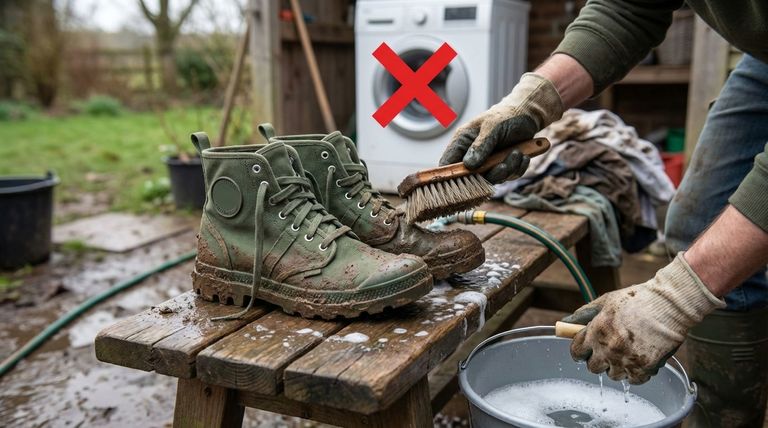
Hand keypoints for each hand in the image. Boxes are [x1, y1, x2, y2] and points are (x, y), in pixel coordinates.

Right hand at [439, 73, 562, 182]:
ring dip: (507, 169)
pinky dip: (517, 168)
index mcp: (462, 143)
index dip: (453, 176)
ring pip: (492, 179)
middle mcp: (472, 155)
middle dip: (491, 174)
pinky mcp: (501, 167)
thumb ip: (480, 145)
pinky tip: (523, 155)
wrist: (526, 115)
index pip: (448, 164)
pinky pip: (508, 177)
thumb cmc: (505, 116)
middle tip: (503, 165)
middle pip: (472, 178)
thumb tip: (469, 165)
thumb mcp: (492, 127)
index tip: (468, 180)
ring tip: (517, 153)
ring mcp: (487, 163)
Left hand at [563, 253, 724, 383]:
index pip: (576, 352)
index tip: (583, 350)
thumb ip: (583, 314)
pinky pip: (633, 381)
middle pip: (592, 368)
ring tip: (626, 352)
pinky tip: (639, 358)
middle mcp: (608, 349)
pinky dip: (635, 372)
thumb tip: (565, 323)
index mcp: (596, 332)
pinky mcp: (645, 369)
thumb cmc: (637, 299)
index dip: (579, 351)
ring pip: (612, 375)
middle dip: (597, 360)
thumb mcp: (605, 301)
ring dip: (616, 367)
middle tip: (606, 350)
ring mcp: (626, 361)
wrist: (670, 304)